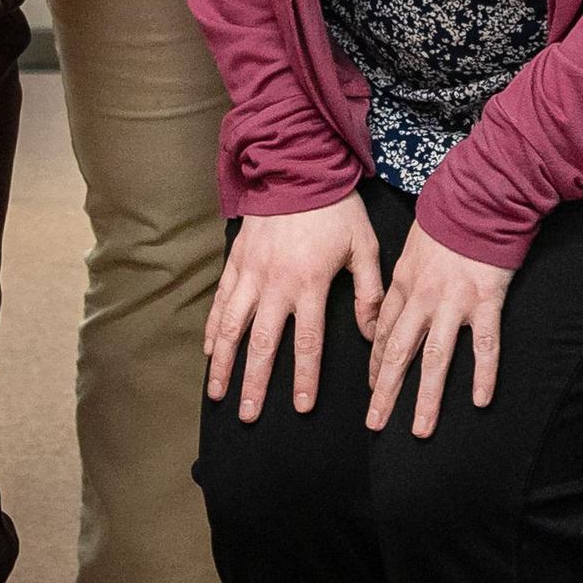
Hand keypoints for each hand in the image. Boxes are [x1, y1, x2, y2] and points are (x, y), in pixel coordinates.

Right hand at [205, 196, 383, 421]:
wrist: (296, 167)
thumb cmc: (335, 208)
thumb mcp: (364, 246)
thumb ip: (369, 293)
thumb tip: (373, 335)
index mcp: (309, 285)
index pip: (306, 343)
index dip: (303, 378)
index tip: (300, 407)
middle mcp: (275, 284)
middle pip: (261, 344)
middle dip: (254, 384)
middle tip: (248, 416)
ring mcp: (250, 273)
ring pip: (232, 327)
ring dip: (224, 364)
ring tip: (217, 393)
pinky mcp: (236, 261)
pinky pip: (220, 300)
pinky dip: (212, 328)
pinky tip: (208, 351)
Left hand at [362, 224, 512, 438]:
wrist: (478, 196)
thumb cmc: (444, 219)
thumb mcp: (410, 247)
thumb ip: (401, 280)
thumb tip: (390, 306)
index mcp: (402, 285)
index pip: (382, 335)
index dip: (375, 366)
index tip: (372, 392)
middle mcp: (423, 299)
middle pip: (398, 354)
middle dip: (385, 393)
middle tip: (376, 424)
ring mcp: (454, 302)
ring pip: (436, 359)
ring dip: (427, 398)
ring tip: (421, 429)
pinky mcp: (486, 300)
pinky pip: (484, 345)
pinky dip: (483, 374)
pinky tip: (482, 400)